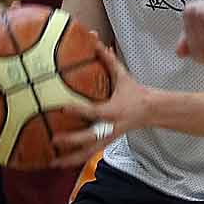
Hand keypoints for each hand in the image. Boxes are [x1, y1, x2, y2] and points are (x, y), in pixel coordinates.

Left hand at [49, 37, 145, 165]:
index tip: (62, 106)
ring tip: (53, 163)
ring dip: (70, 159)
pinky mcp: (106, 144)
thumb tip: (94, 40)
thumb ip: (107, 60)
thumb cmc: (135, 93)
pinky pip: (88, 154)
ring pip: (88, 152)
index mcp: (114, 111)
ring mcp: (108, 138)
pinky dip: (74, 160)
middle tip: (53, 139)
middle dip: (72, 140)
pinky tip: (59, 164)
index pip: (94, 111)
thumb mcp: (123, 76)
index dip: (78, 110)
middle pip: (90, 138)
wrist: (151, 112)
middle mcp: (110, 127)